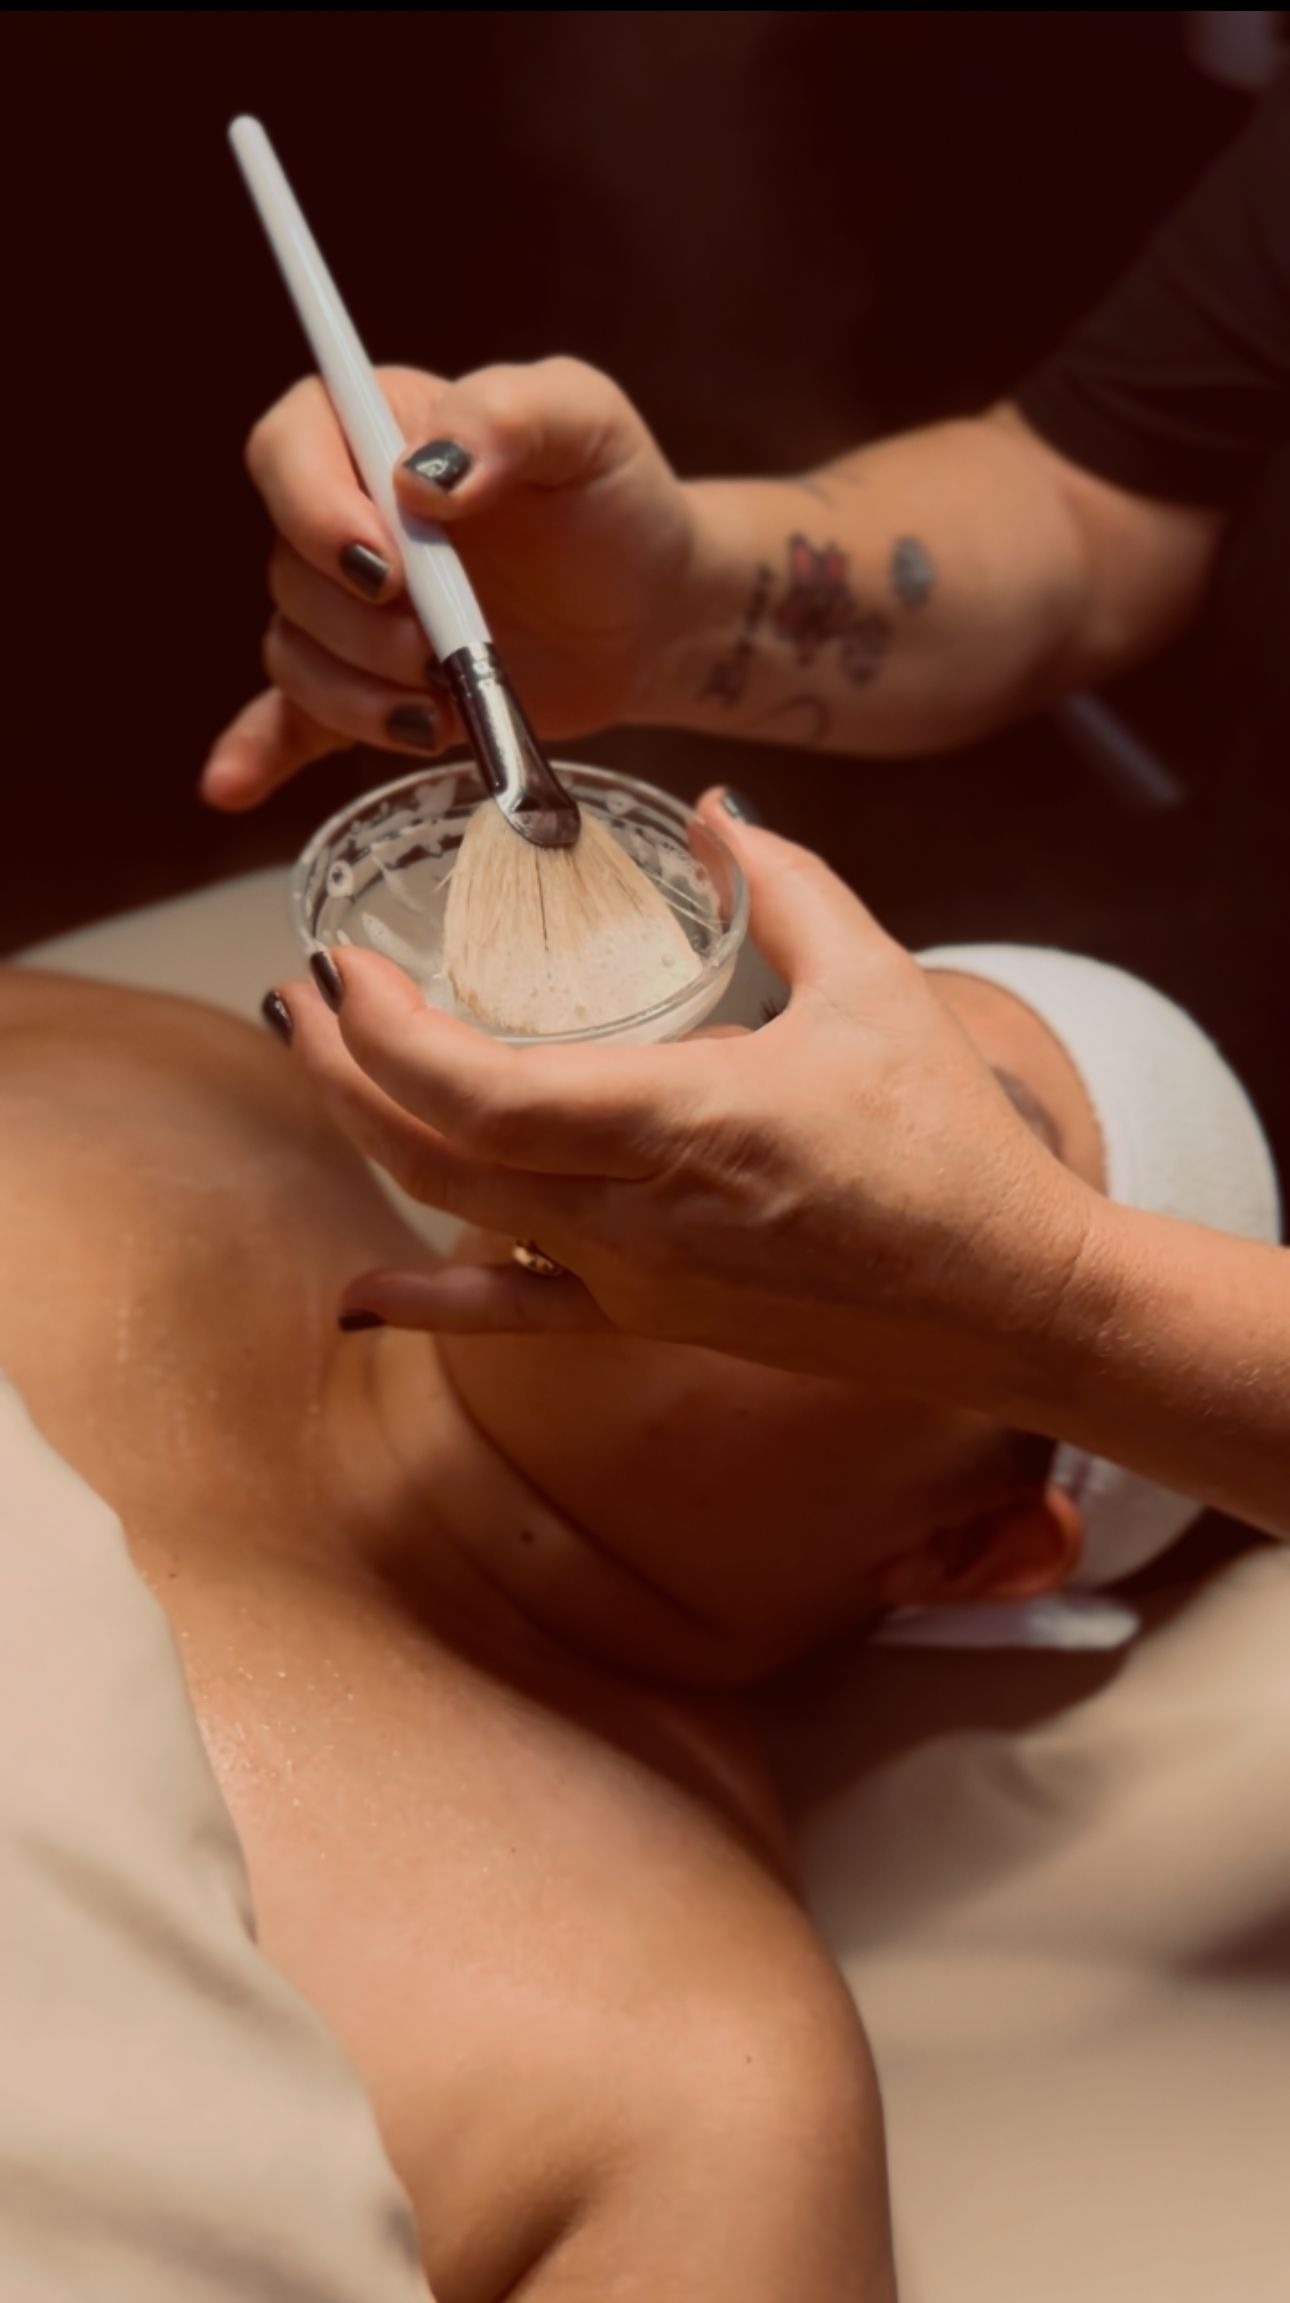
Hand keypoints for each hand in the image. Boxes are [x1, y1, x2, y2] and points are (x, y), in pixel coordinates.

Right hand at [203, 358, 698, 808]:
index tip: (389, 568)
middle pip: (290, 569)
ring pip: (295, 652)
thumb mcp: (585, 423)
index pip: (290, 448)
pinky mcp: (372, 688)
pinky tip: (231, 786)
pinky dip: (260, 752)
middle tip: (440, 649)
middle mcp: (349, 515)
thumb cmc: (617, 500)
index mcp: (381, 429)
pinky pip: (290, 720)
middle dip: (361, 626)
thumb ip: (505, 418)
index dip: (315, 510)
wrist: (652, 609)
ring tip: (440, 711)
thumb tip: (423, 478)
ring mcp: (354, 612)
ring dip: (357, 695)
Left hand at [277, 794, 1096, 1406]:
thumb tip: (714, 808)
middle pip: (431, 1151)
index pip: (476, 1091)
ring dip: (374, 1138)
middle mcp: (632, 1218)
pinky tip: (360, 1296)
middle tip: (306, 994)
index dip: (384, 1032)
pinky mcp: (649, 1322)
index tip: (343, 964)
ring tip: (332, 1066)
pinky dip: (430, 1299)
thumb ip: (784, 882)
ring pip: (454, 1215)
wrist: (1011, 1297)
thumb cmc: (953, 1143)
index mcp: (680, 1122)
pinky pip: (512, 1316)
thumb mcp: (877, 981)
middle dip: (345, 1070)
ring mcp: (631, 1283)